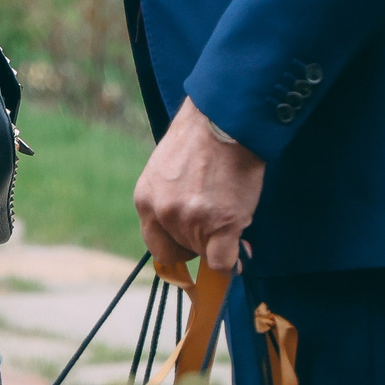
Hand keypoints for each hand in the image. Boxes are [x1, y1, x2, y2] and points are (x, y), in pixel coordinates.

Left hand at [134, 99, 265, 272]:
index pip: (156, 246)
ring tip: (231, 214)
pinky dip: (232, 260)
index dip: (176, 249)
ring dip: (220, 243)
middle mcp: (163, 213)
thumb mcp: (167, 171)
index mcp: (145, 199)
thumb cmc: (199, 140)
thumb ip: (170, 202)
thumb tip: (190, 236)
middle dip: (200, 242)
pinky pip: (224, 262)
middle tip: (216, 225)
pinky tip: (239, 247)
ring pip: (206, 254)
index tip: (189, 250)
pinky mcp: (221, 226)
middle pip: (182, 250)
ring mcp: (191, 221)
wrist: (225, 122)